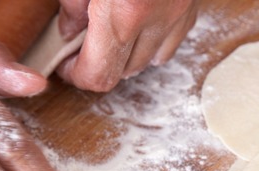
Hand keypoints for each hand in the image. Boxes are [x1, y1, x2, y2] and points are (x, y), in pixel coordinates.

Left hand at [57, 0, 198, 90]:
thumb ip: (72, 4)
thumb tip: (69, 32)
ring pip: (151, 60)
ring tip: (112, 27)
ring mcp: (179, 13)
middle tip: (82, 41)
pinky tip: (141, 17)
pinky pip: (172, 39)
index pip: (97, 75)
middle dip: (100, 63)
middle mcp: (156, 19)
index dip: (76, 75)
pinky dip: (154, 38)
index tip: (66, 63)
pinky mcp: (193, 5)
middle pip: (123, 72)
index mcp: (124, 13)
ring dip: (129, 54)